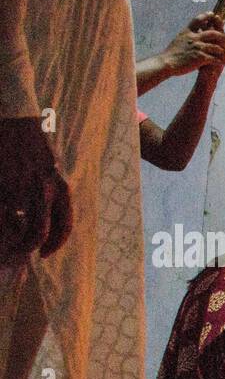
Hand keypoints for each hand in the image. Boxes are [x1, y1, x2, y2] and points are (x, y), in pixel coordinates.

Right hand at [0, 118, 71, 259]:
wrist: (17, 123)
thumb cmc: (35, 149)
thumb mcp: (52, 172)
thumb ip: (52, 194)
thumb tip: (46, 220)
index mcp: (61, 189)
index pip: (64, 227)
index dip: (56, 244)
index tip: (45, 254)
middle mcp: (44, 190)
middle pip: (39, 233)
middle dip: (31, 248)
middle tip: (24, 254)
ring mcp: (22, 188)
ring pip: (18, 225)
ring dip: (14, 238)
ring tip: (8, 242)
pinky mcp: (5, 186)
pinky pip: (5, 213)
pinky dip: (3, 221)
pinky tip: (2, 220)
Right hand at [162, 14, 224, 77]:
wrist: (167, 63)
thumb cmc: (172, 53)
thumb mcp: (179, 39)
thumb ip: (187, 35)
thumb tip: (192, 30)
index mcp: (187, 32)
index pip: (198, 20)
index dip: (206, 16)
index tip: (213, 13)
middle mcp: (193, 38)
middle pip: (212, 33)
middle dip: (221, 35)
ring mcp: (197, 47)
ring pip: (215, 46)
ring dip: (221, 50)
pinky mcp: (200, 57)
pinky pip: (213, 58)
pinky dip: (218, 60)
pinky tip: (220, 62)